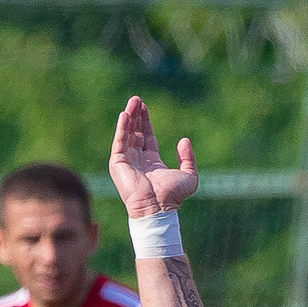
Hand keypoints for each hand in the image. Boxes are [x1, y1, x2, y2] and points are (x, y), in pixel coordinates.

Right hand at [109, 96, 197, 217]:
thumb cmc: (173, 196)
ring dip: (129, 117)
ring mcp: (127, 161)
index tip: (144, 107)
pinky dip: (121, 128)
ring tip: (133, 101)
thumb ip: (188, 158)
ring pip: (126, 134)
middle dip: (136, 115)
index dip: (145, 122)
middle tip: (137, 99)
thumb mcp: (189, 176)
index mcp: (152, 162)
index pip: (146, 137)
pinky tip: (125, 114)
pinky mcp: (118, 164)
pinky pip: (119, 142)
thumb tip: (185, 140)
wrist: (158, 207)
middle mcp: (138, 160)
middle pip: (135, 132)